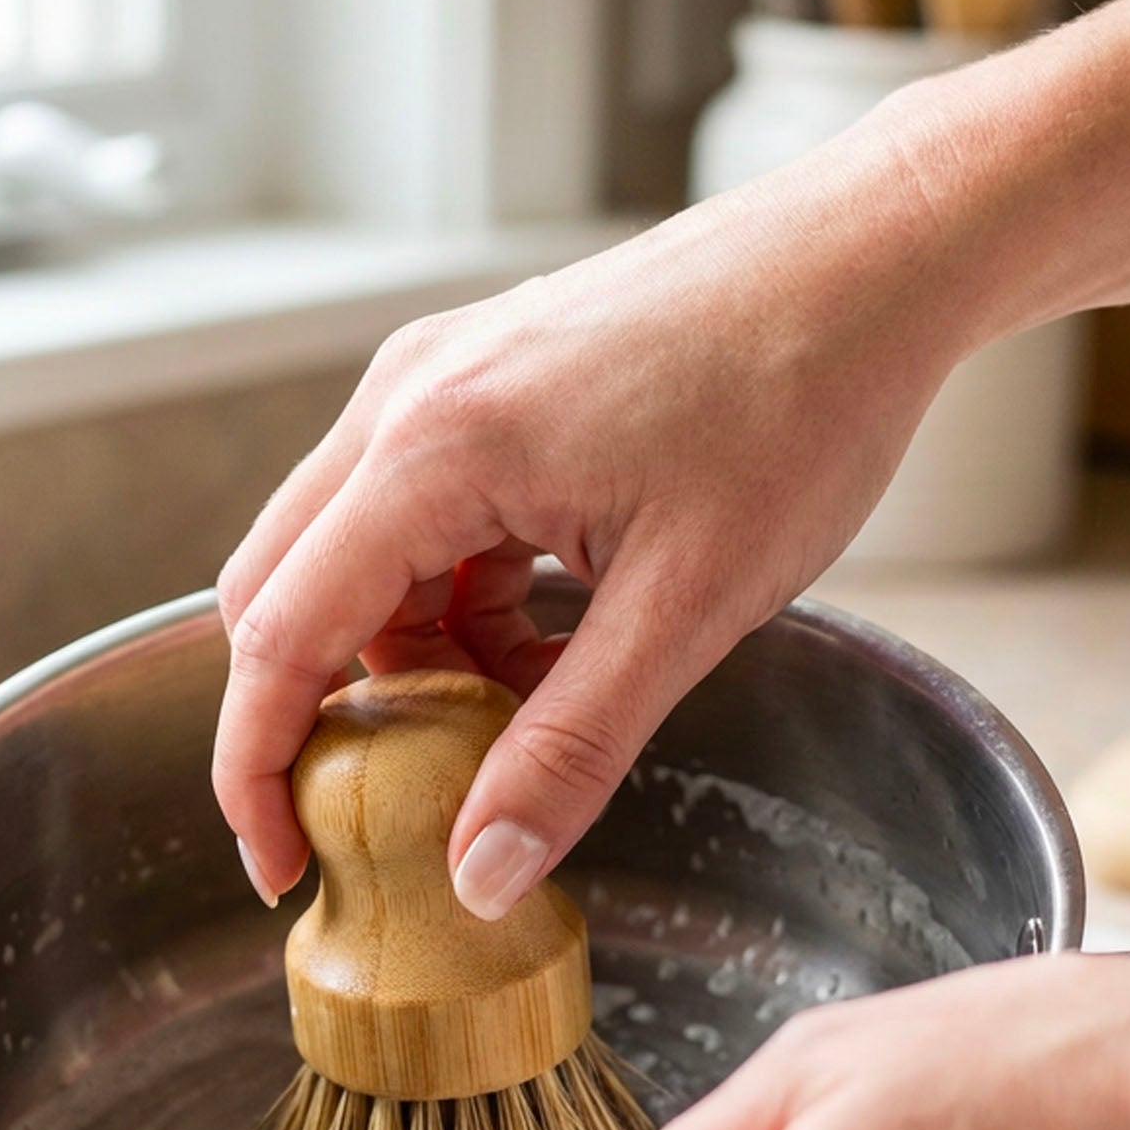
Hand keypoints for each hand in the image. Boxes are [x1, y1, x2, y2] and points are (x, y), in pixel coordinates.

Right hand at [212, 117, 981, 914]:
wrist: (873, 256)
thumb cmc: (800, 401)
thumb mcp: (688, 606)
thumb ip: (571, 748)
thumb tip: (477, 873)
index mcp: (434, 449)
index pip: (278, 634)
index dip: (255, 766)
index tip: (278, 864)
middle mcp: (406, 401)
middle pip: (284, 592)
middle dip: (315, 717)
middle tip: (368, 816)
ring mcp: (439, 381)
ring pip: (355, 561)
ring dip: (409, 661)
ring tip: (513, 723)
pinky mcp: (483, 384)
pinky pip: (421, 520)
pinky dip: (458, 605)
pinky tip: (547, 644)